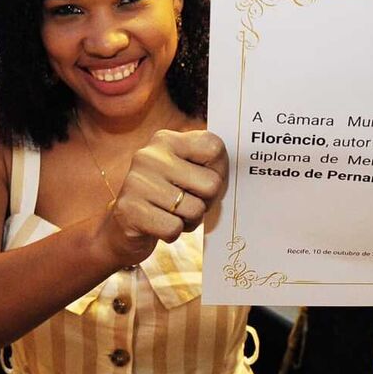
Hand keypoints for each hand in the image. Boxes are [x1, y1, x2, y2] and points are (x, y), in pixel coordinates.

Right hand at [94, 130, 226, 266]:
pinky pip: (174, 228)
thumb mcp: (186, 172)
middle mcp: (150, 155)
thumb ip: (210, 163)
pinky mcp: (129, 210)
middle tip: (186, 203)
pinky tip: (159, 225)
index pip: (215, 148)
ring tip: (172, 214)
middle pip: (211, 184)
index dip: (219, 171)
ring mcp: (137, 182)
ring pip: (194, 210)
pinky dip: (173, 233)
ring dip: (189, 220)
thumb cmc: (167, 197)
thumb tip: (250, 159)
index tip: (204, 180)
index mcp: (166, 140)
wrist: (122, 227)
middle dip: (206, 202)